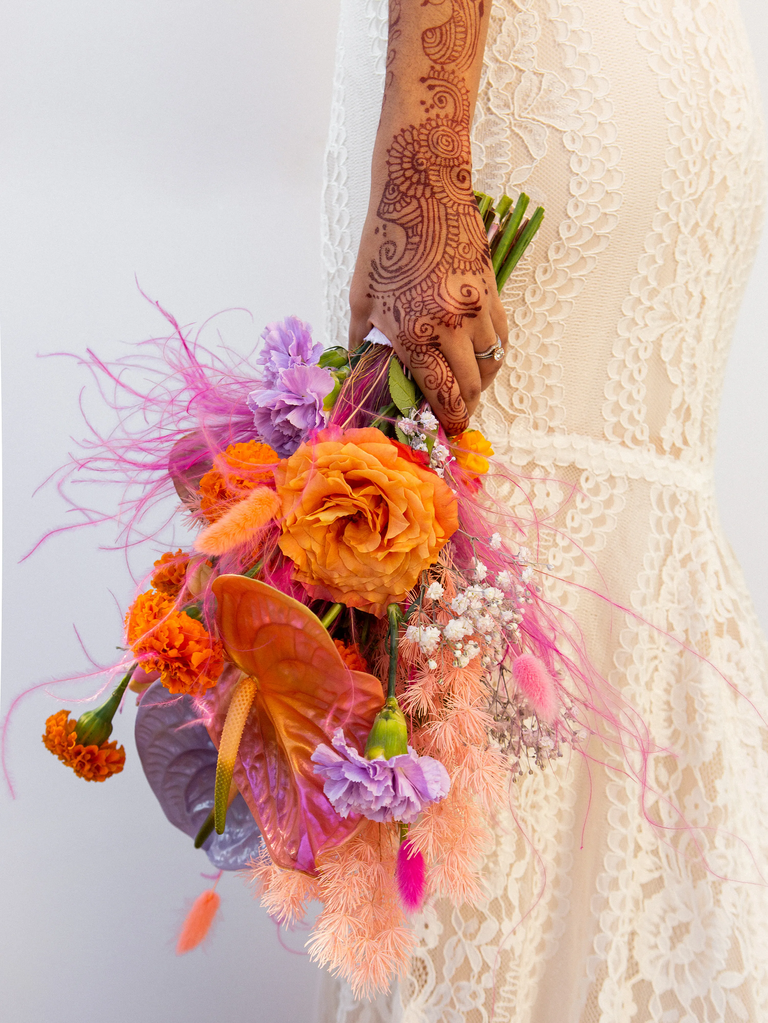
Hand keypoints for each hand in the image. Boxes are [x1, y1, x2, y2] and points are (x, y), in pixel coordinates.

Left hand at [349, 188, 507, 435]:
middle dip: (464, 408)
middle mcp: (451, 327)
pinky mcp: (492, 292)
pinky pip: (501, 336)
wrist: (424, 189)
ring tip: (468, 389)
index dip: (448, 419)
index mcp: (416, 334)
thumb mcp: (361, 295)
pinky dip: (493, 355)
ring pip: (491, 363)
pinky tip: (481, 359)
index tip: (449, 430)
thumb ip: (362, 338)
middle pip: (470, 387)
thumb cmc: (386, 241)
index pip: (441, 394)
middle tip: (456, 416)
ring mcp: (476, 309)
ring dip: (480, 383)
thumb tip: (359, 367)